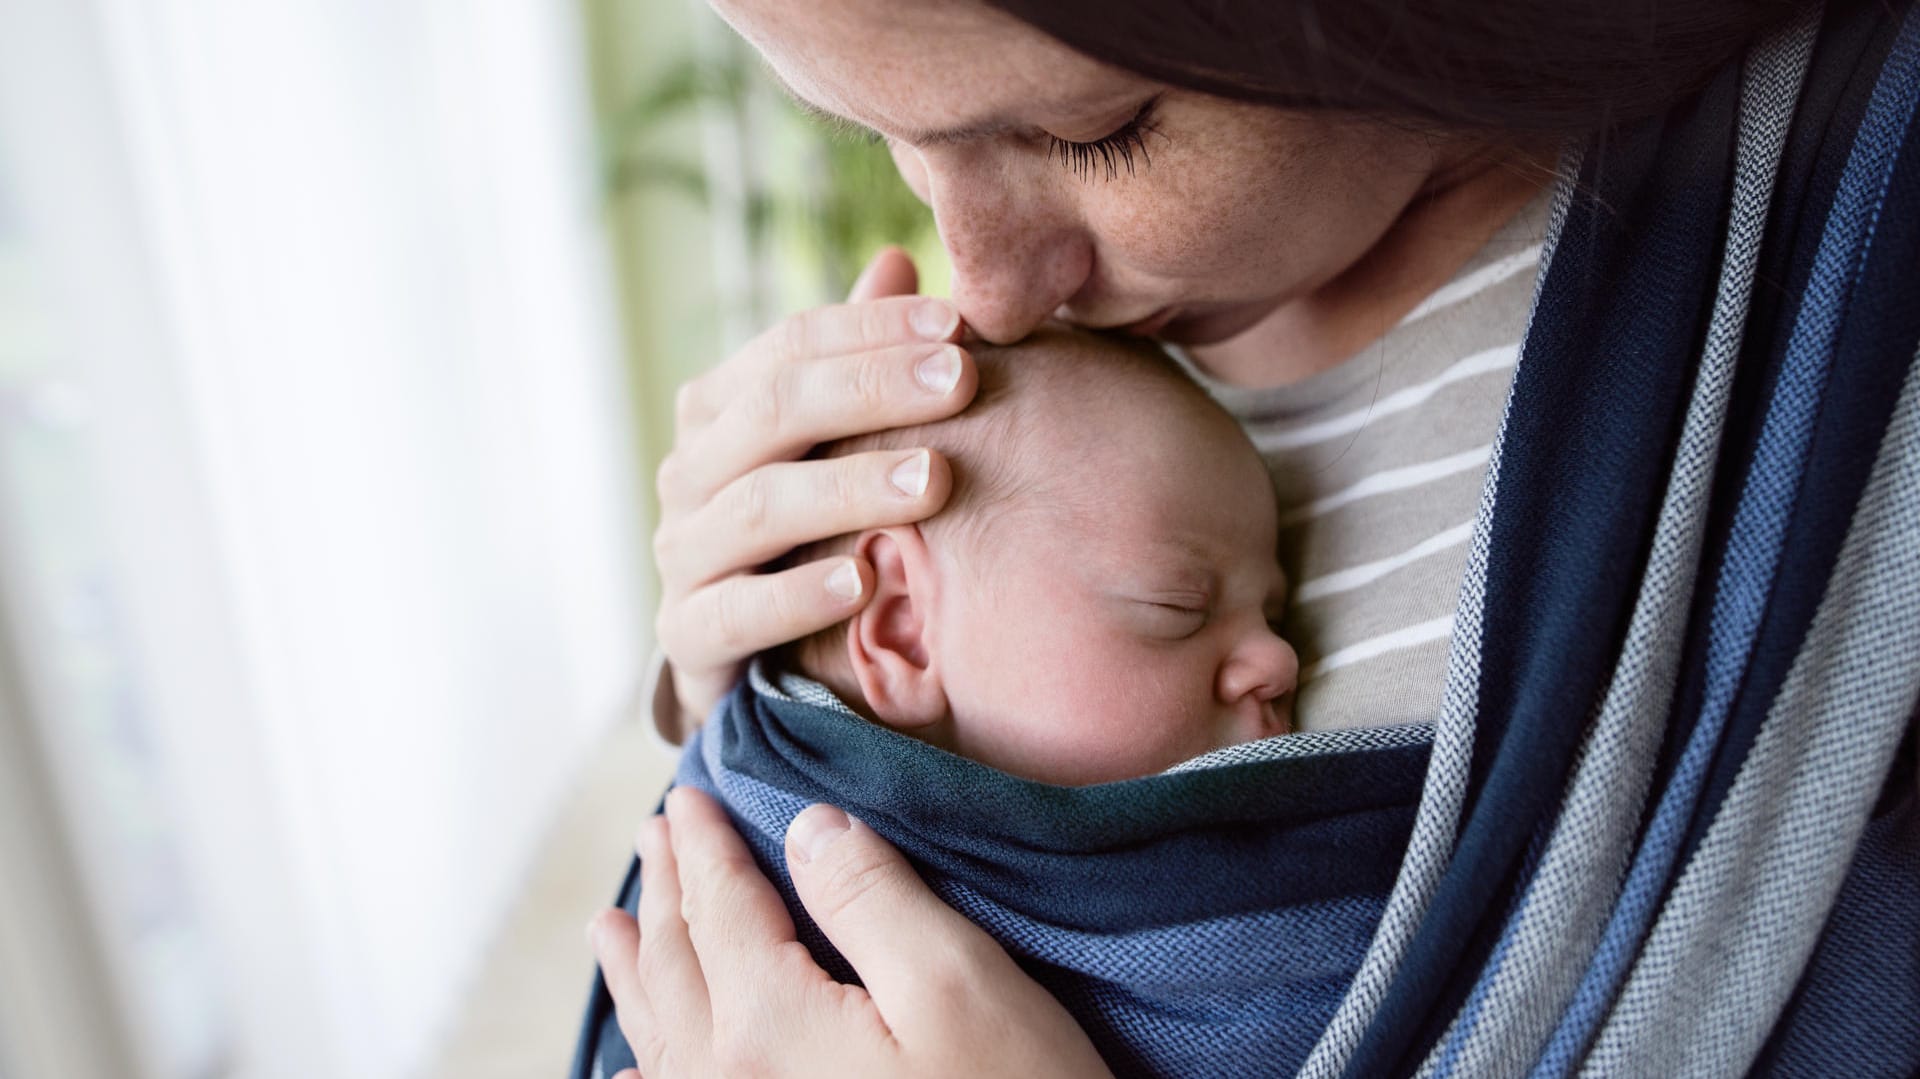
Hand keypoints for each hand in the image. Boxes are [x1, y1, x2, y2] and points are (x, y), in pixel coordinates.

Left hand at [587, 788, 1113, 1078]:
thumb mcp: (955, 985)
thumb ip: (872, 898)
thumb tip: (808, 828)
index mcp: (769, 1023)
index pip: (721, 907)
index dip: (705, 846)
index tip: (686, 798)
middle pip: (678, 964)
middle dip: (667, 891)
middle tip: (654, 835)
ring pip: (661, 1034)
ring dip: (637, 969)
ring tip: (612, 928)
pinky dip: (645, 1074)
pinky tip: (629, 1072)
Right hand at [650, 248, 976, 738]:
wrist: (749, 661)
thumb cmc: (809, 530)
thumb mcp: (834, 443)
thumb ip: (859, 361)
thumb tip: (895, 259)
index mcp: (721, 408)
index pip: (793, 344)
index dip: (875, 328)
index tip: (962, 325)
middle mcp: (689, 471)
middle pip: (774, 410)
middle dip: (873, 389)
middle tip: (963, 381)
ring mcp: (682, 554)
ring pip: (759, 507)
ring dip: (850, 488)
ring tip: (935, 481)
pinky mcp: (687, 638)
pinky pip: (736, 612)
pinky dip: (798, 596)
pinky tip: (864, 584)